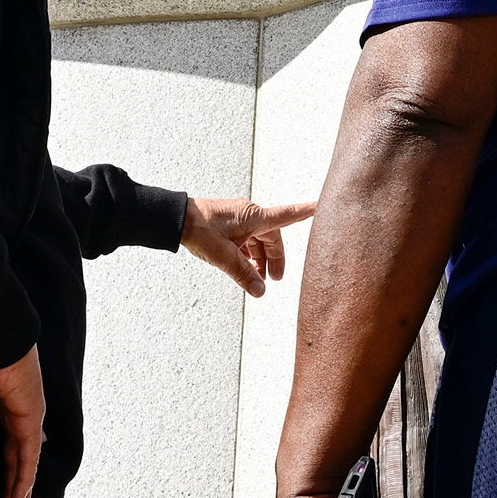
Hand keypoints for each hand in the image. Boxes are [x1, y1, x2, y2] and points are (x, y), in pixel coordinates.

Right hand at [0, 347, 44, 497]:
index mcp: (0, 391)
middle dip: (15, 478)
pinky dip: (24, 476)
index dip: (5, 456)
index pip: (6, 430)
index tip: (3, 478)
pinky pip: (28, 452)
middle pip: (18, 449)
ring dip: (19, 485)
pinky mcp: (31, 412)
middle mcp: (17, 401)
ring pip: (25, 456)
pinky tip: (18, 497)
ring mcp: (27, 407)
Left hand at [183, 196, 314, 295]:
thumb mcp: (224, 257)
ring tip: (258, 278)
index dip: (305, 212)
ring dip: (261, 258)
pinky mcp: (229, 222)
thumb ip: (244, 274)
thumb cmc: (199, 230)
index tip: (321, 205)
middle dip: (275, 258)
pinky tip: (245, 268)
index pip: (286, 215)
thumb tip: (260, 291)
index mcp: (253, 216)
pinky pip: (247, 238)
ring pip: (259, 239)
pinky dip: (249, 253)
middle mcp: (249, 214)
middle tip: (275, 279)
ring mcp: (238, 218)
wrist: (175, 219)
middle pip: (272, 236)